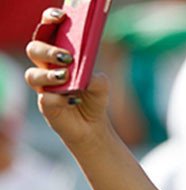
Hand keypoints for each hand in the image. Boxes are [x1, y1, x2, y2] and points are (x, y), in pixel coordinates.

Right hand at [24, 8, 112, 151]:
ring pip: (33, 74)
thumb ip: (95, 76)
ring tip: (66, 78)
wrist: (93, 125)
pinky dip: (60, 99)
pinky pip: (45, 98)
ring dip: (50, 75)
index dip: (49, 20)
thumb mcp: (101, 84)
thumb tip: (86, 74)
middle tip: (67, 57)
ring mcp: (43, 86)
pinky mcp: (45, 105)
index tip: (60, 17)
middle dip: (48, 50)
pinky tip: (74, 100)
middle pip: (34, 49)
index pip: (47, 31)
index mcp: (57, 54)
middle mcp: (46, 67)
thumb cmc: (93, 97)